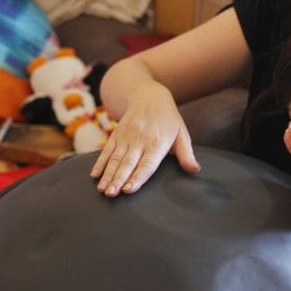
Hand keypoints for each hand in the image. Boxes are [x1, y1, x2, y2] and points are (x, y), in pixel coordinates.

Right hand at [89, 81, 199, 196]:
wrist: (149, 96)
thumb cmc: (168, 119)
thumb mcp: (182, 134)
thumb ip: (186, 154)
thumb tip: (195, 170)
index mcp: (157, 143)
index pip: (147, 164)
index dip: (137, 177)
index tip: (129, 189)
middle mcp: (140, 140)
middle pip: (128, 163)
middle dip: (118, 179)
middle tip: (111, 194)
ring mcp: (126, 137)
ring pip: (115, 159)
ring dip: (108, 175)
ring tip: (103, 190)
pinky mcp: (116, 134)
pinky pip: (106, 150)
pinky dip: (100, 163)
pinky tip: (95, 176)